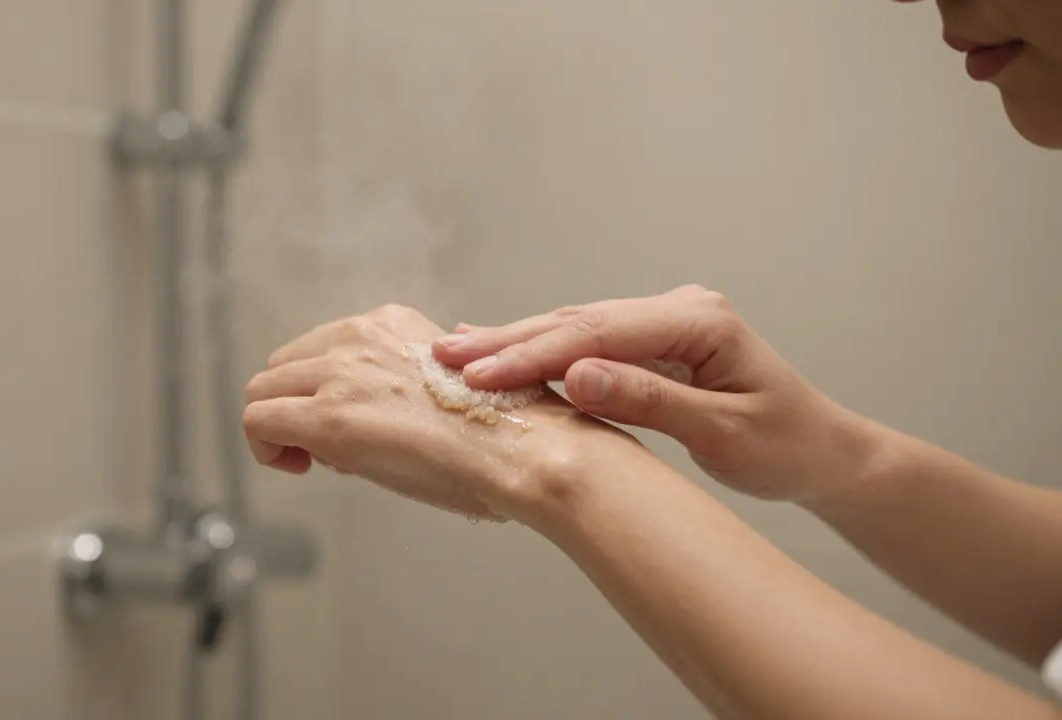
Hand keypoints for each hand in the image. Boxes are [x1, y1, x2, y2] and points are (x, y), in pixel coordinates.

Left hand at [242, 304, 630, 521]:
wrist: (520, 449)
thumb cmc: (500, 432)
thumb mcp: (447, 384)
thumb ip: (405, 382)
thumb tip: (379, 407)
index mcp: (392, 324)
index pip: (323, 347)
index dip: (319, 390)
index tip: (338, 423)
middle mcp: (361, 337)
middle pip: (285, 364)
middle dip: (293, 405)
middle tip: (316, 449)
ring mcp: (342, 374)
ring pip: (262, 390)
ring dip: (277, 427)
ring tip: (307, 460)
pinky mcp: (328, 417)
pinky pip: (258, 422)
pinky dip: (265, 448)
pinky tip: (295, 467)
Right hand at [431, 285, 872, 502]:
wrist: (824, 452)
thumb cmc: (785, 446)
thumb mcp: (722, 432)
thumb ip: (649, 398)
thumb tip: (577, 375)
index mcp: (698, 320)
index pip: (596, 332)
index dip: (532, 353)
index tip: (478, 374)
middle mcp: (678, 308)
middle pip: (578, 319)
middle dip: (508, 341)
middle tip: (443, 356)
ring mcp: (665, 320)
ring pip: (576, 326)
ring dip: (516, 342)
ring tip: (454, 351)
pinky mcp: (655, 340)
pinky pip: (588, 340)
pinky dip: (542, 348)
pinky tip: (501, 345)